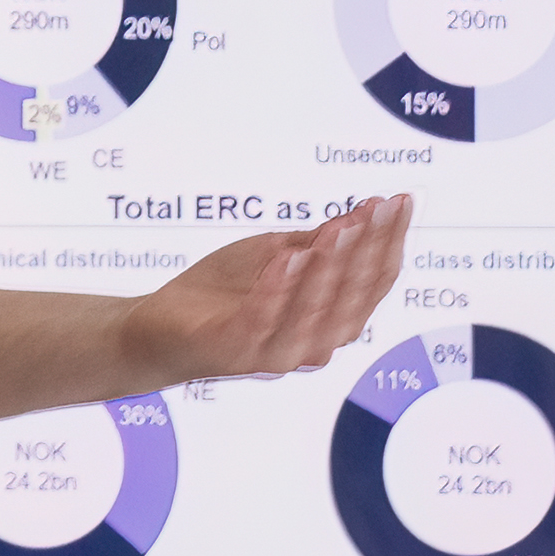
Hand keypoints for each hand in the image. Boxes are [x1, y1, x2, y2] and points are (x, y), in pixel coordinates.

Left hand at [127, 197, 409, 385]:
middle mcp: (310, 343)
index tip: (399, 202)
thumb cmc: (220, 294)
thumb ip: (315, 244)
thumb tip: (360, 216)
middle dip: (369, 251)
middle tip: (378, 209)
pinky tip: (289, 257)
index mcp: (326, 321)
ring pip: (314, 314)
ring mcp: (274, 352)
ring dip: (330, 269)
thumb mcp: (274, 256)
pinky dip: (279, 290)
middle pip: (352, 299)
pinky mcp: (234, 351)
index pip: (370, 284)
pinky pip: (262, 321)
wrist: (155, 328)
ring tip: (342, 229)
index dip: (388, 243)